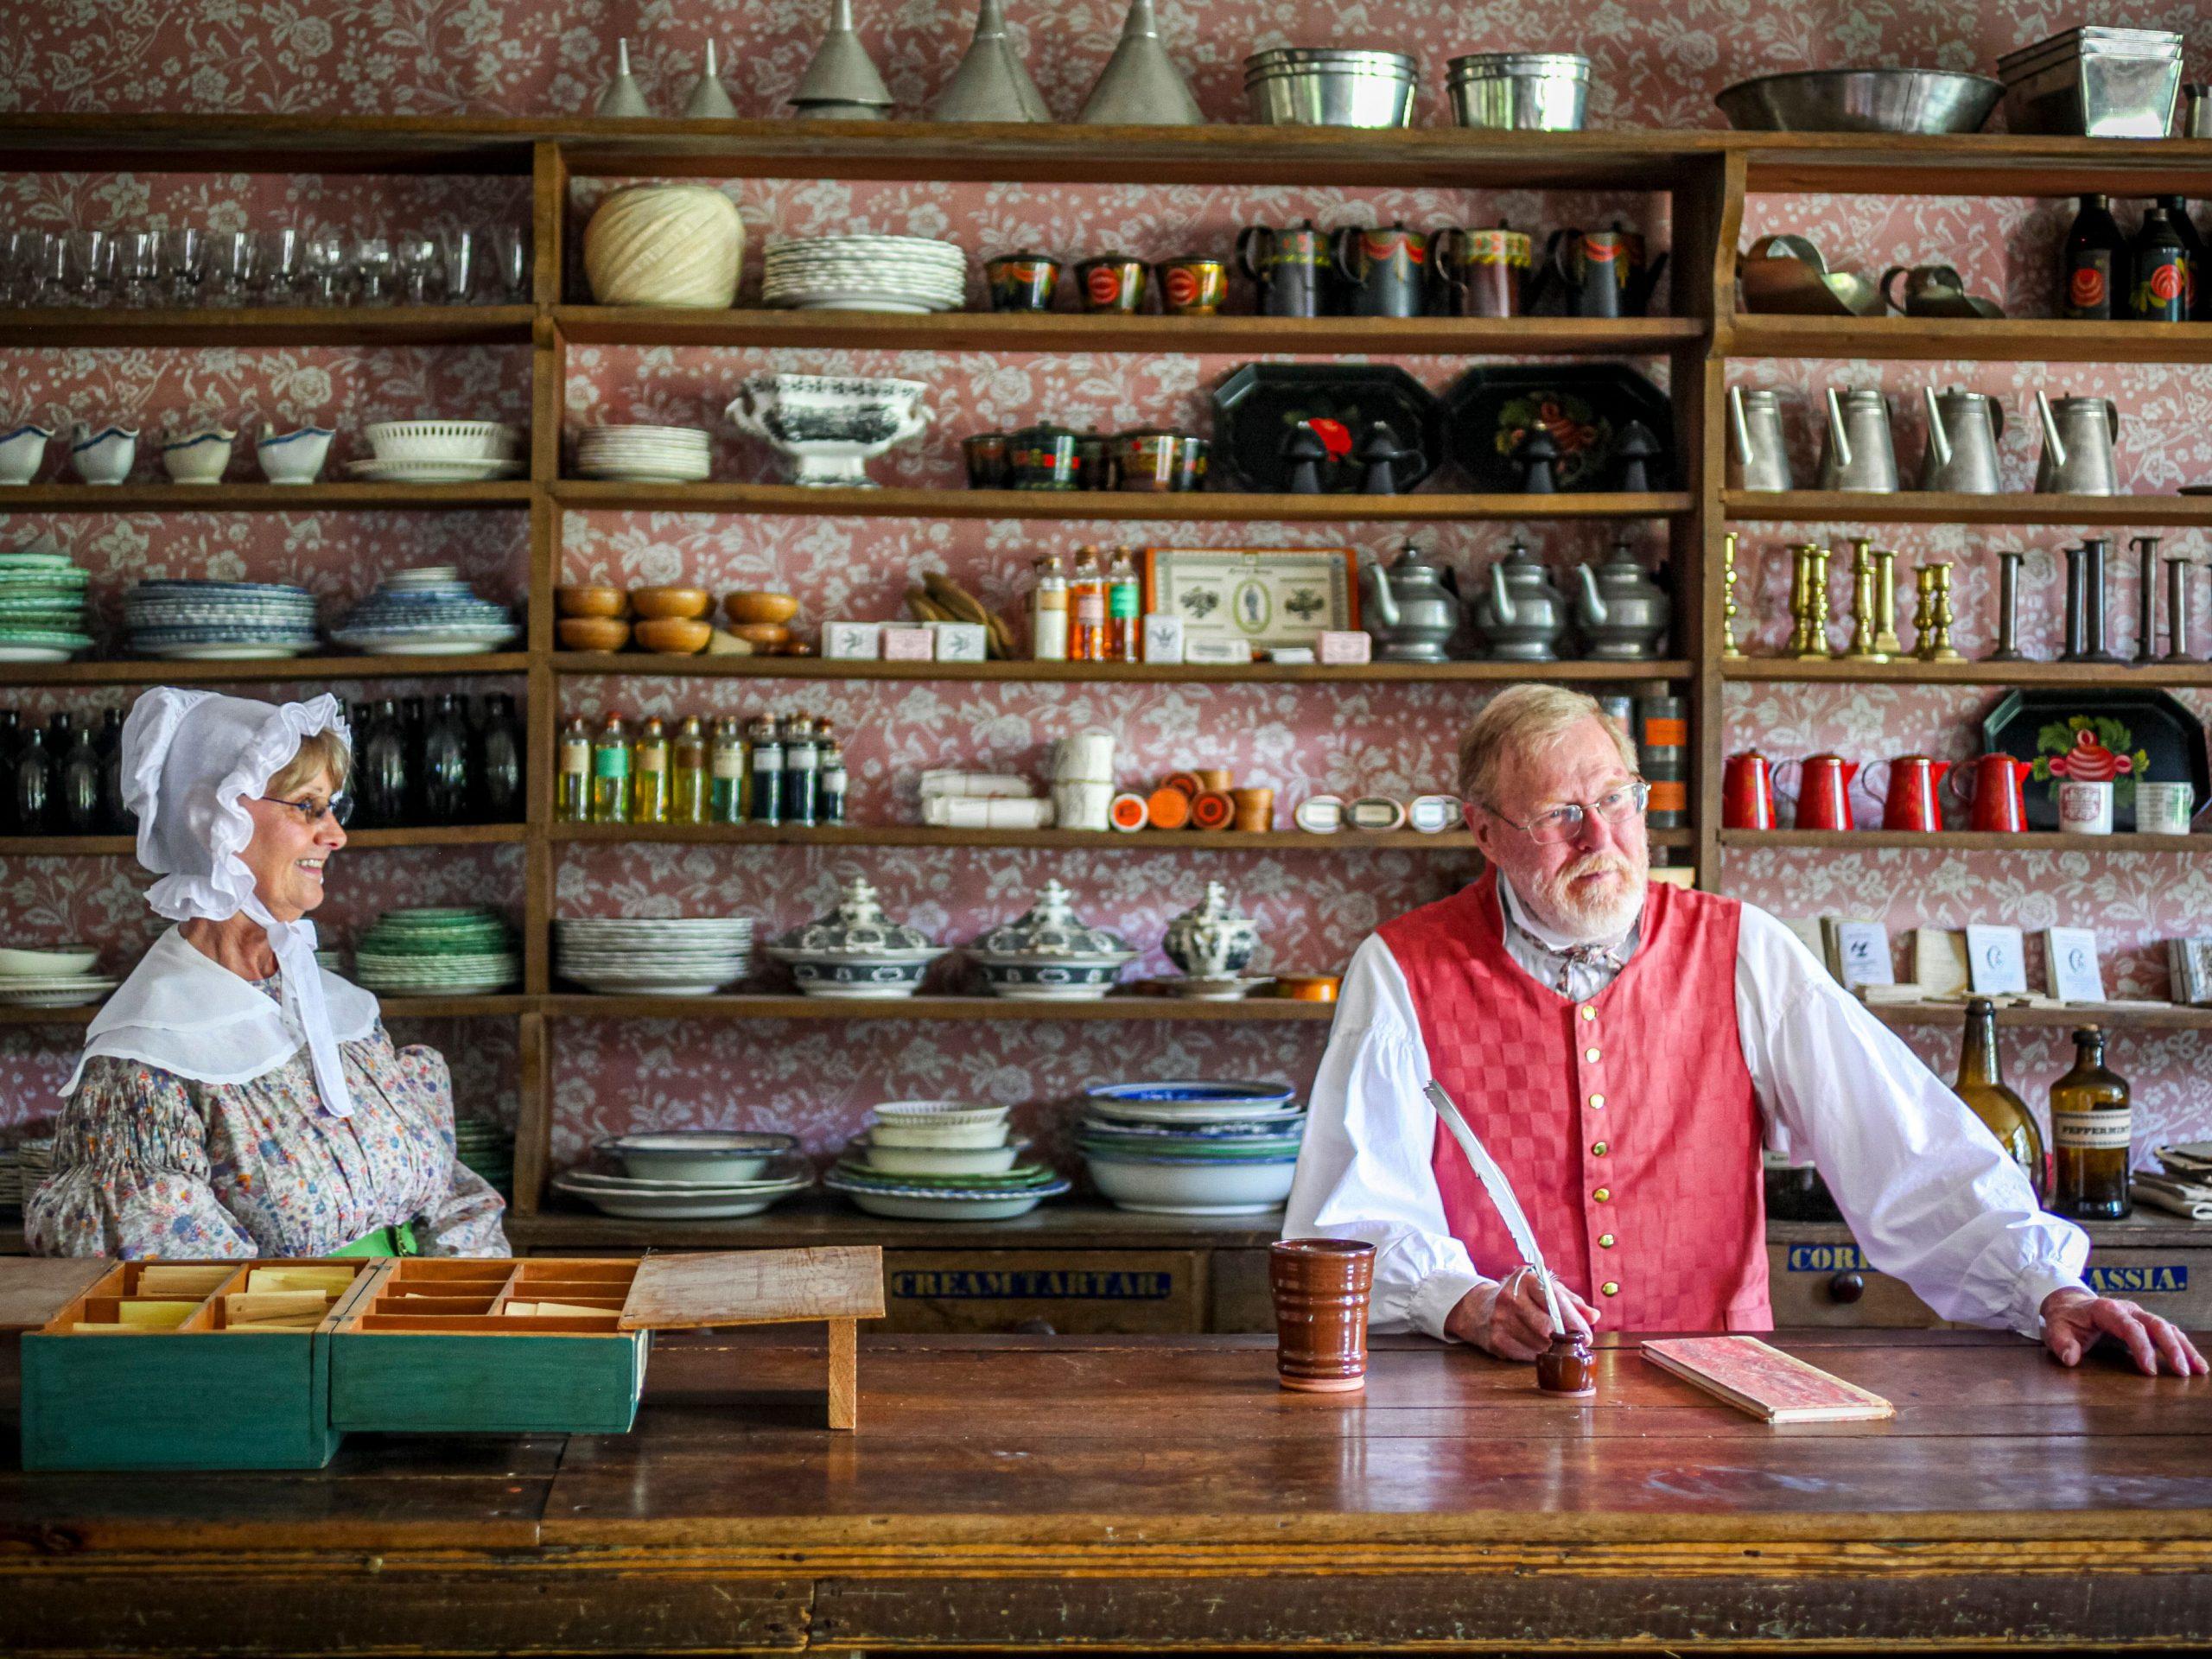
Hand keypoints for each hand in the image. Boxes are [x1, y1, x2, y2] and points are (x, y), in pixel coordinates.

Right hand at [1446, 1267, 1600, 1361]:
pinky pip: (1527, 1355)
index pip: (1555, 1302)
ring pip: (1539, 1345)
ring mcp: (1500, 1320)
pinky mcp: (1495, 1340)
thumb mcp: (1545, 1290)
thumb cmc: (1522, 1297)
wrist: (1481, 1308)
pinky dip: (1535, 1354)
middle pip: (1548, 1328)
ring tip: (1551, 1343)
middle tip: (1572, 1344)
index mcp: (1525, 1280)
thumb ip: (1571, 1301)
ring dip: (1550, 1348)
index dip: (1574, 1322)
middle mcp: (1509, 1298)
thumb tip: (1593, 1316)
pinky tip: (1533, 1345)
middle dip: (1564, 1339)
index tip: (1586, 1336)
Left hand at [2041, 1287, 2207, 1376]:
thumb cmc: (2066, 1319)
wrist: (2069, 1303)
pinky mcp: (2146, 1323)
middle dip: (2171, 1348)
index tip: (2149, 1371)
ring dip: (2184, 1348)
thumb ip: (2061, 1343)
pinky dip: (2183, 1347)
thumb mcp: (2056, 1328)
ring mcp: (2139, 1315)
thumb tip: (2070, 1358)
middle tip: (2182, 1372)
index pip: (2129, 1327)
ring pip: (2168, 1328)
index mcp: (2107, 1309)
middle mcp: (2128, 1309)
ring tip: (2199, 1370)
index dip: (2141, 1347)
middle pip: (2155, 1324)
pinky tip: (2196, 1364)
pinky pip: (2169, 1333)